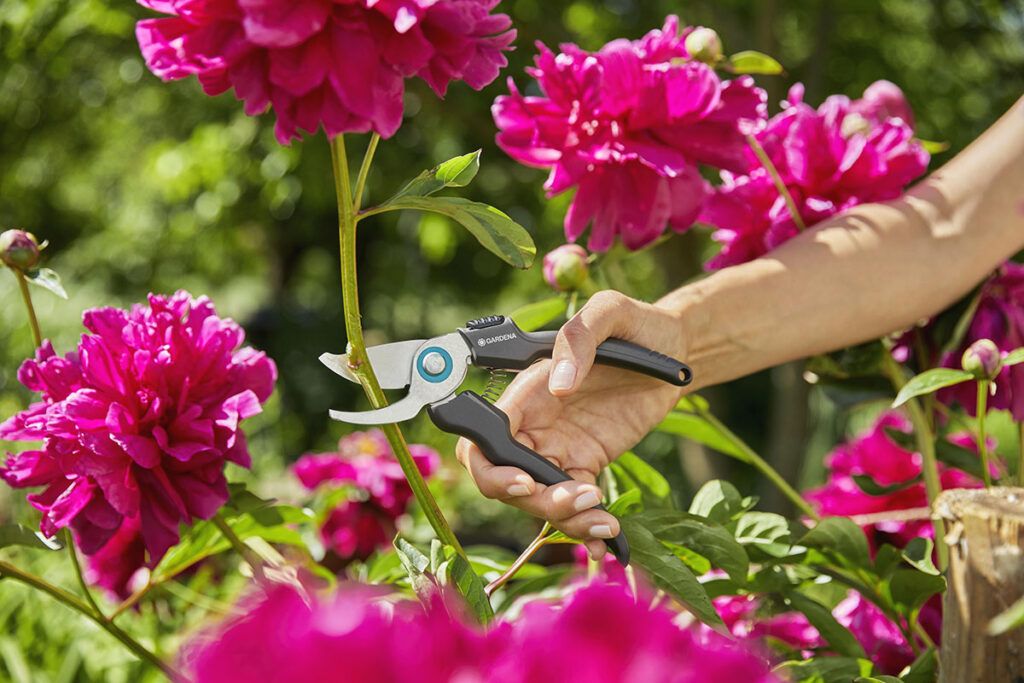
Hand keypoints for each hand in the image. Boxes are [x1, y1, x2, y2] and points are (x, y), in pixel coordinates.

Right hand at [455, 291, 687, 559]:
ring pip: (538, 499)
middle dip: (533, 501)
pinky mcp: (586, 464)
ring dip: (564, 519)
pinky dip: (584, 528)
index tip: (525, 481)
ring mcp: (558, 447)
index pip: (483, 436)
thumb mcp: (610, 312)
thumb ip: (579, 338)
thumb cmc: (639, 326)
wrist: (678, 351)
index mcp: (528, 390)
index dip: (491, 467)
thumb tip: (559, 385)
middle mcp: (534, 423)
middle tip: (579, 500)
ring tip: (604, 521)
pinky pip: (573, 504)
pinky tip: (608, 539)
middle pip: (504, 478)